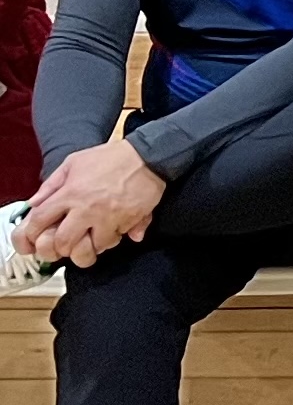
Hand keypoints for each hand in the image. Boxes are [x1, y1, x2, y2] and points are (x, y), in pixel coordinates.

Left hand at [24, 141, 166, 268]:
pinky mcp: (128, 221)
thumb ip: (51, 184)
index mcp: (70, 193)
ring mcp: (108, 217)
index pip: (40, 221)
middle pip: (63, 242)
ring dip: (89, 246)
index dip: (32, 234)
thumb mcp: (73, 162)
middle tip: (65, 244)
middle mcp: (86, 209)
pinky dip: (110, 240)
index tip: (34, 239)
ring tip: (89, 239)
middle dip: (61, 248)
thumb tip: (34, 204)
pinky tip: (110, 232)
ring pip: (91, 247)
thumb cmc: (110, 157)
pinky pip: (115, 240)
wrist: (148, 156)